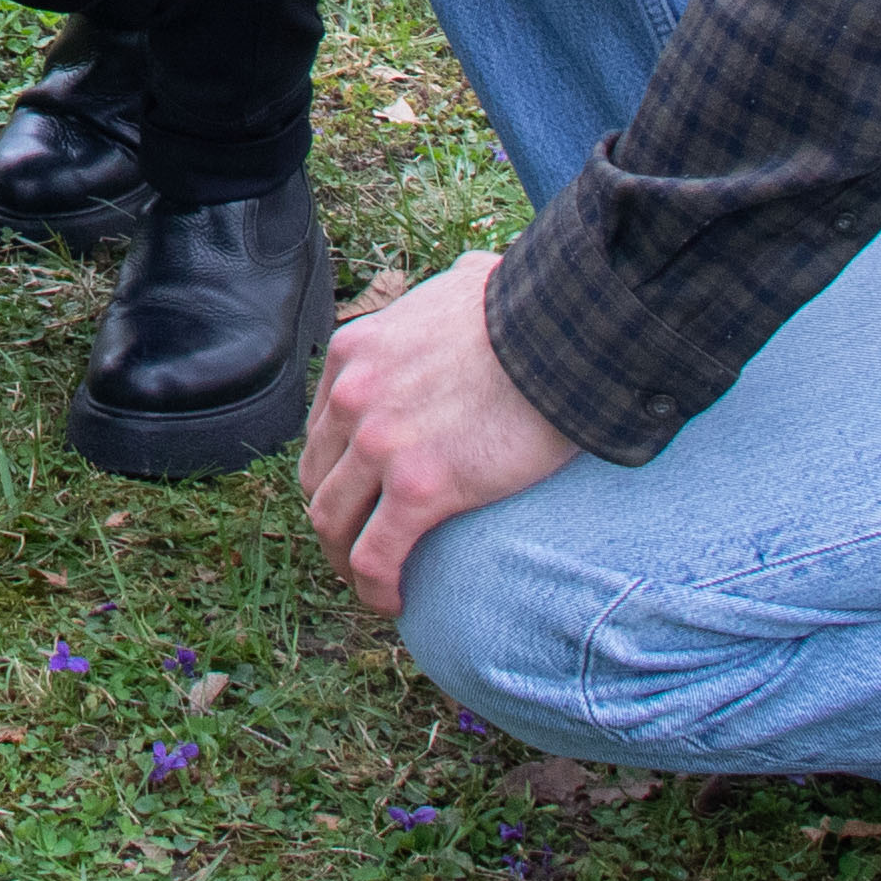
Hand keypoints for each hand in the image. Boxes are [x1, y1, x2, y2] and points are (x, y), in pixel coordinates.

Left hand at [299, 251, 576, 615]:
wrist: (563, 331)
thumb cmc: (531, 307)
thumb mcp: (466, 283)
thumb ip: (452, 289)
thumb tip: (476, 278)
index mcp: (356, 352)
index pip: (322, 427)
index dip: (337, 470)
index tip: (361, 495)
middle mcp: (352, 396)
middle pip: (317, 476)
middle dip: (334, 517)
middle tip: (361, 544)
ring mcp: (379, 443)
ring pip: (332, 522)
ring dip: (344, 559)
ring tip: (374, 584)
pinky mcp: (418, 486)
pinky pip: (374, 556)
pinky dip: (375, 587)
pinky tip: (394, 601)